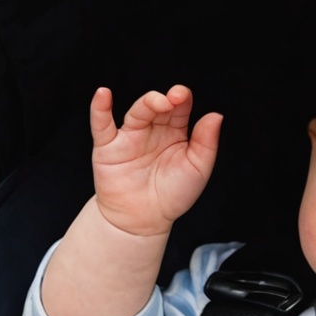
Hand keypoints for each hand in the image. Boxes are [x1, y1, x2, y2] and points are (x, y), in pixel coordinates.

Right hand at [88, 85, 221, 237]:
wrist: (143, 221)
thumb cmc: (172, 196)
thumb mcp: (197, 169)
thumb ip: (206, 143)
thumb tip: (216, 115)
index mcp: (175, 133)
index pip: (179, 108)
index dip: (182, 98)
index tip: (183, 96)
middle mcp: (152, 131)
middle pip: (158, 106)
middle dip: (166, 99)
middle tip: (174, 99)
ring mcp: (130, 137)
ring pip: (137, 112)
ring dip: (146, 103)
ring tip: (157, 102)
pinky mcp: (108, 147)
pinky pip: (101, 124)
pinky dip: (99, 108)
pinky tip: (103, 94)